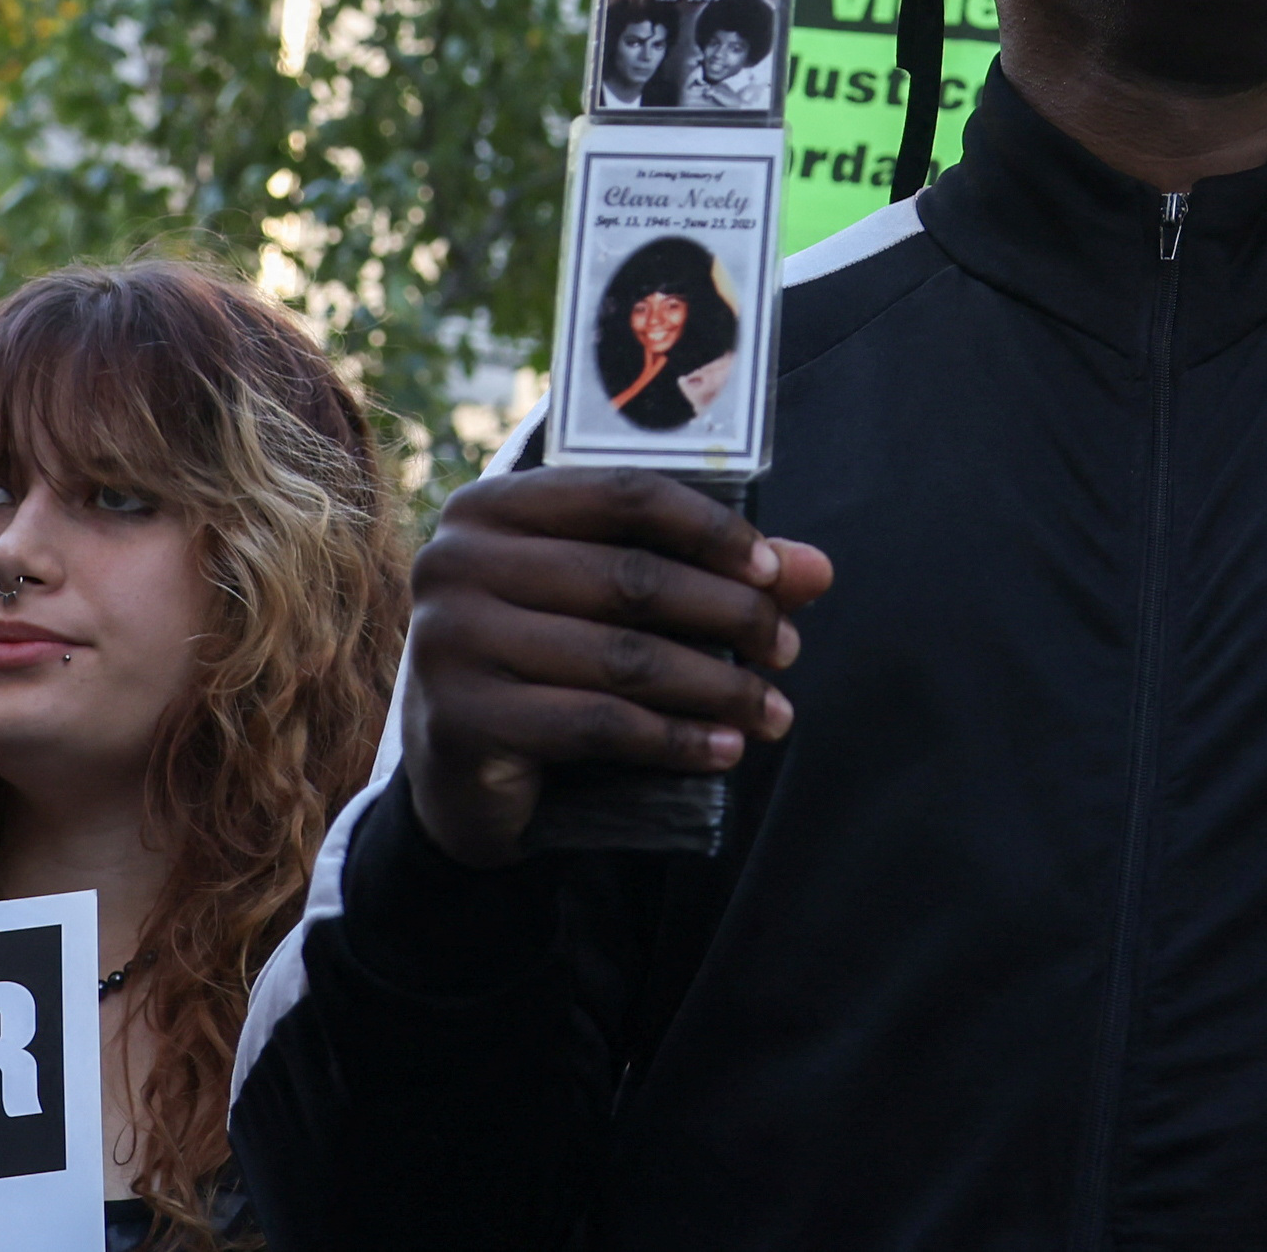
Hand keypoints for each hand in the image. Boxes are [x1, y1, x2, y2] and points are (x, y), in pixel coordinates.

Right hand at [402, 468, 833, 868]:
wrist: (457, 775)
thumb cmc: (546, 662)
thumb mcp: (612, 604)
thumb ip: (707, 573)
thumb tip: (816, 569)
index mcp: (490, 506)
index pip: (623, 492)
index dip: (711, 529)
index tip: (776, 572)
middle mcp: (456, 562)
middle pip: (631, 576)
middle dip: (729, 615)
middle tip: (787, 649)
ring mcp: (450, 642)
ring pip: (623, 656)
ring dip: (717, 687)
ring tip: (774, 711)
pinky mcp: (462, 721)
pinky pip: (598, 723)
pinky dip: (676, 739)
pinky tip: (725, 749)